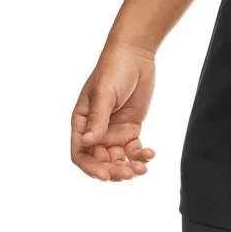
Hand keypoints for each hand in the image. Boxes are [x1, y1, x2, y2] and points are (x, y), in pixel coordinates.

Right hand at [70, 44, 156, 180]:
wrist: (135, 56)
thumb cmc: (113, 70)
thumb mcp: (104, 93)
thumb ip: (98, 119)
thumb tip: (87, 141)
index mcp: (82, 122)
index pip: (80, 153)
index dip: (90, 168)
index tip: (106, 175)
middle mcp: (96, 131)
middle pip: (101, 162)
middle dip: (114, 170)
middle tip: (130, 173)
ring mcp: (114, 132)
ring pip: (118, 160)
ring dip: (129, 167)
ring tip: (142, 168)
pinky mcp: (131, 130)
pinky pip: (134, 151)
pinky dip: (141, 157)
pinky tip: (150, 154)